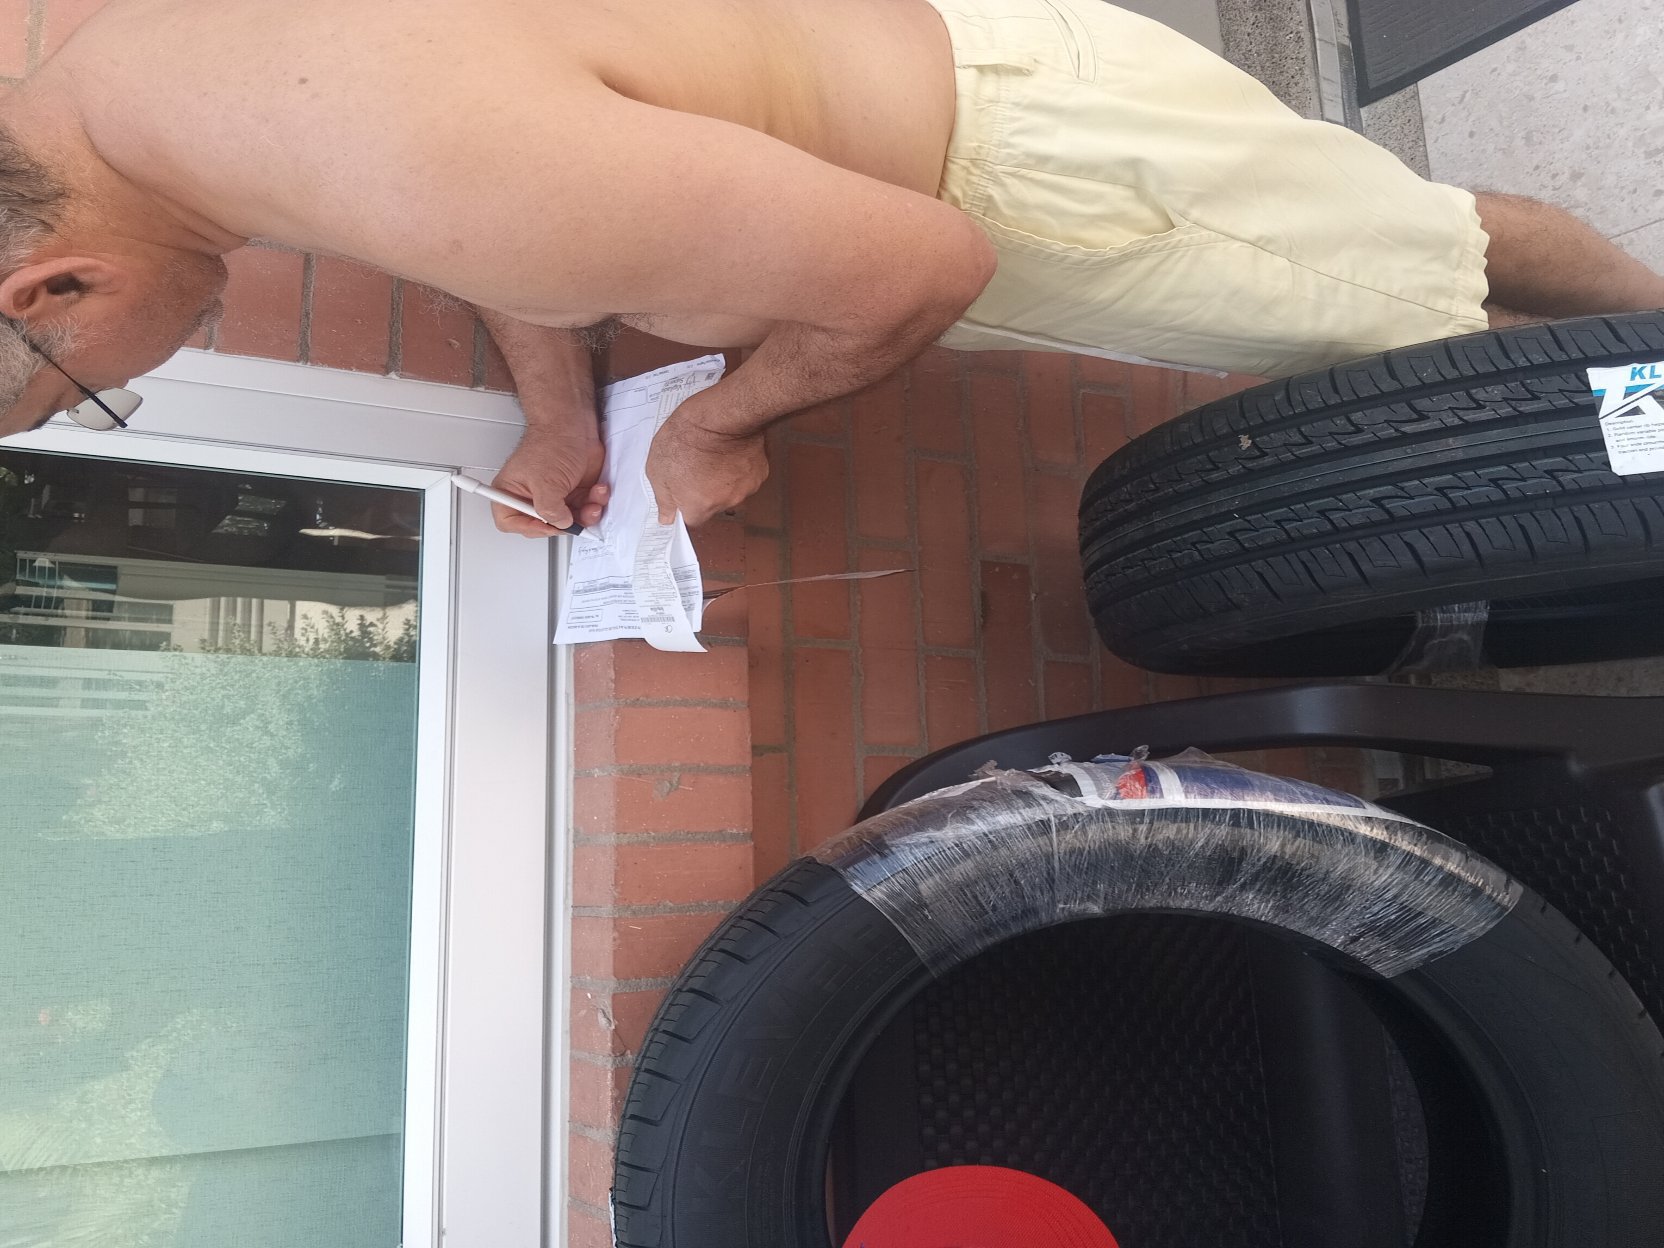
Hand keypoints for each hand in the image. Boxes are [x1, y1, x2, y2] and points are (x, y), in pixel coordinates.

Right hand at [491, 428, 608, 536]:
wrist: (574, 424)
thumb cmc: (551, 442)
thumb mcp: (545, 483)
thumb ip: (549, 510)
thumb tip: (559, 524)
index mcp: (512, 491)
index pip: (510, 522)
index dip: (529, 528)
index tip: (548, 526)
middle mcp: (532, 495)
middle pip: (544, 525)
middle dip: (565, 523)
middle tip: (573, 519)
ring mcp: (555, 494)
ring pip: (570, 519)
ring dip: (586, 514)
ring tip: (593, 503)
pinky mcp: (574, 491)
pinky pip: (585, 508)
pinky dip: (595, 502)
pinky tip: (598, 490)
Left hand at [645, 416, 768, 526]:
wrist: (719, 415)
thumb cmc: (684, 439)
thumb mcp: (657, 469)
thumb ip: (664, 499)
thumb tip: (667, 519)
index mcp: (699, 507)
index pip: (692, 519)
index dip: (686, 503)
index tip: (681, 488)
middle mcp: (725, 503)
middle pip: (713, 506)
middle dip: (705, 491)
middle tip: (696, 466)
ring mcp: (746, 488)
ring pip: (731, 491)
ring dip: (723, 479)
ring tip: (714, 456)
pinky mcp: (760, 472)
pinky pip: (746, 476)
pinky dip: (739, 468)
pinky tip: (731, 450)